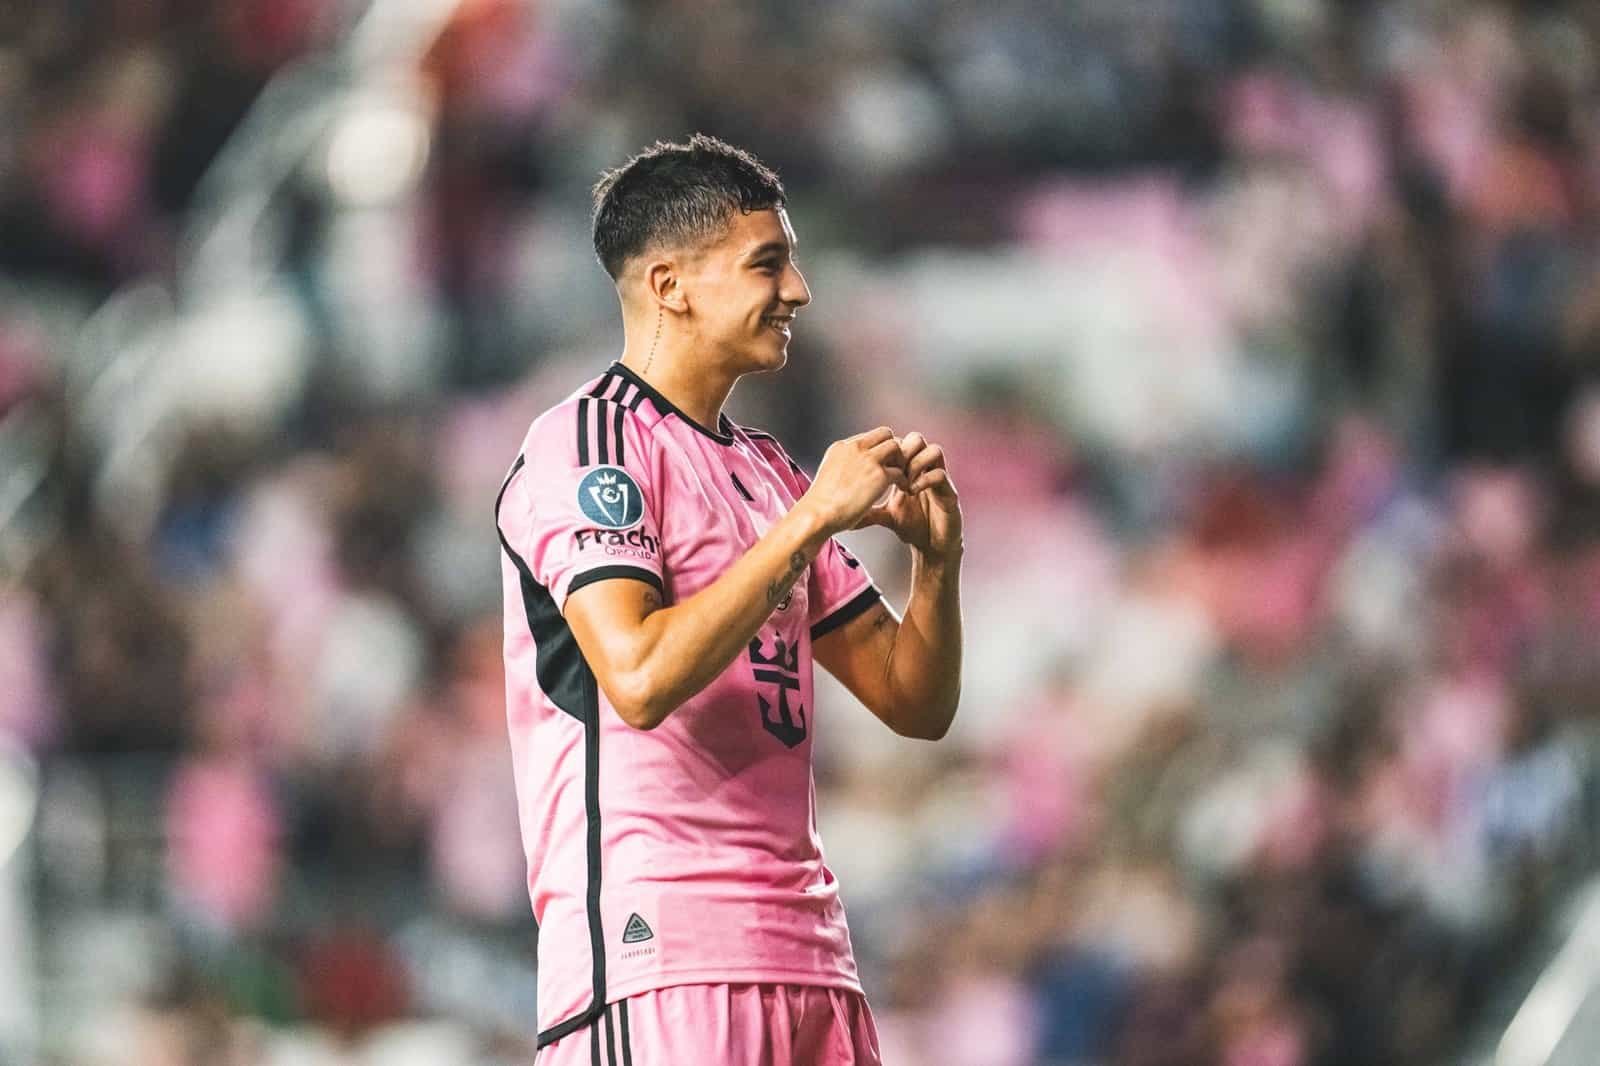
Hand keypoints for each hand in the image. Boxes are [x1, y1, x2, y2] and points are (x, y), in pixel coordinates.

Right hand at [802, 427, 907, 534]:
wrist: (818, 513)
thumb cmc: (821, 503)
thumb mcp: (829, 472)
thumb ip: (843, 466)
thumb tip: (851, 474)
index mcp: (841, 447)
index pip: (868, 437)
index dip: (878, 448)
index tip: (881, 463)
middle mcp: (855, 448)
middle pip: (885, 434)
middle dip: (892, 449)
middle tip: (894, 465)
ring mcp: (868, 460)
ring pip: (896, 446)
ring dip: (901, 461)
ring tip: (900, 476)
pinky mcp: (879, 475)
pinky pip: (900, 471)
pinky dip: (904, 480)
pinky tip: (903, 488)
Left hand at [854, 432, 962, 561]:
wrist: (931, 546)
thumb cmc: (911, 527)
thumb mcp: (885, 516)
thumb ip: (868, 510)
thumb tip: (844, 514)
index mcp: (910, 470)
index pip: (901, 443)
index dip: (889, 451)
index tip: (877, 468)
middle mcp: (926, 470)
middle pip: (917, 439)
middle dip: (903, 451)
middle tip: (893, 470)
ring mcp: (939, 479)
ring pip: (934, 450)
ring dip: (916, 463)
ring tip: (904, 482)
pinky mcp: (949, 492)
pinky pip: (941, 474)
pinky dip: (925, 480)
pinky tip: (912, 492)